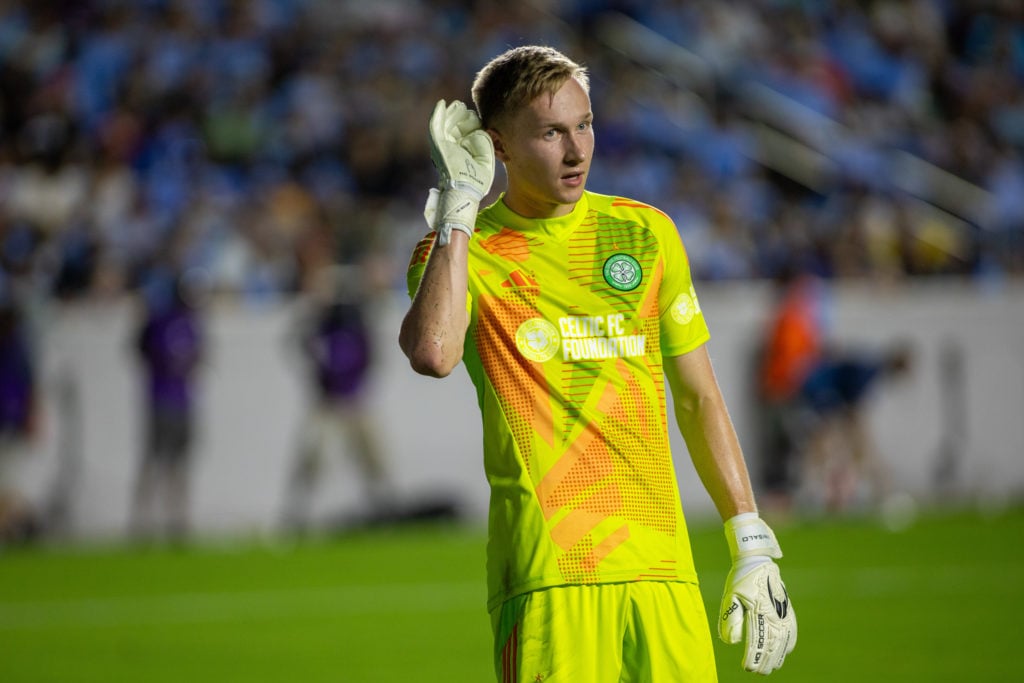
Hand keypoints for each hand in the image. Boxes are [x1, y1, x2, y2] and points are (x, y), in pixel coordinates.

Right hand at [429, 99, 493, 197]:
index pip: (464, 132)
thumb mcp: (485, 158)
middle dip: (460, 116)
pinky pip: (435, 127)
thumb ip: (484, 143)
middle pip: (454, 127)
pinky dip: (437, 115)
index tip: (477, 119)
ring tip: (458, 105)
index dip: (470, 123)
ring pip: (445, 124)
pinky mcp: (438, 145)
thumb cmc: (476, 181)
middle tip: (467, 109)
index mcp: (461, 151)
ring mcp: (443, 146)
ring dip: (451, 113)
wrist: (465, 190)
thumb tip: (479, 130)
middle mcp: (451, 148)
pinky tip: (441, 104)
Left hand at [719, 514, 796, 674]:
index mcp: (759, 613)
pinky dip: (788, 645)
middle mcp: (775, 616)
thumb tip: (731, 642)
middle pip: (772, 646)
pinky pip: (792, 632)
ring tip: (768, 667)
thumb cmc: (741, 580)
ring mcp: (784, 614)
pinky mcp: (788, 612)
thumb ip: (730, 619)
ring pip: (783, 642)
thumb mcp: (731, 597)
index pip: (757, 642)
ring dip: (776, 657)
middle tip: (756, 671)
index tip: (747, 667)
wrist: (758, 562)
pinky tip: (784, 652)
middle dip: (764, 661)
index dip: (753, 658)